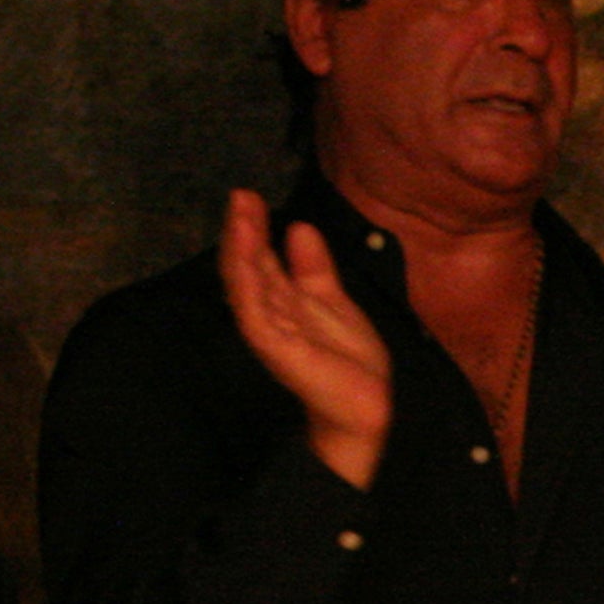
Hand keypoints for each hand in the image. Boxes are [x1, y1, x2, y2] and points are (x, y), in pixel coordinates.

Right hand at [215, 189, 393, 489]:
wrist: (364, 408)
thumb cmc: (347, 362)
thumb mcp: (332, 301)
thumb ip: (314, 268)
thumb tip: (298, 227)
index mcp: (282, 300)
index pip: (261, 257)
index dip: (254, 227)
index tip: (248, 196)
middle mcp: (269, 311)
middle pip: (248, 265)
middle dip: (242, 230)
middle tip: (240, 194)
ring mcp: (269, 329)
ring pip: (245, 284)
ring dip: (239, 249)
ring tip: (239, 216)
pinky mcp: (275, 347)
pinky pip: (255, 312)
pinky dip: (248, 284)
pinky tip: (246, 260)